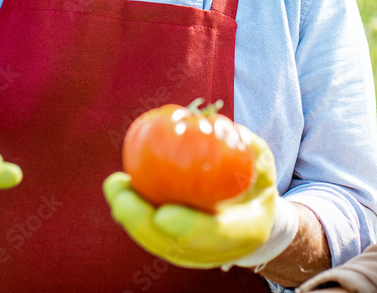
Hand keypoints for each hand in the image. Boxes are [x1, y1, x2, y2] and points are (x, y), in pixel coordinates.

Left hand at [103, 124, 276, 268]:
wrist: (254, 214)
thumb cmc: (256, 181)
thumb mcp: (263, 162)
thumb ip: (246, 146)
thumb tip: (216, 124)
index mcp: (246, 231)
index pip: (214, 235)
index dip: (188, 228)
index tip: (163, 214)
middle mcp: (217, 251)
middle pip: (174, 247)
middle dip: (144, 225)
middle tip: (123, 199)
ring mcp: (195, 252)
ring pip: (156, 242)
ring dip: (131, 218)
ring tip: (114, 187)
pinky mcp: (176, 245)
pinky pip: (151, 231)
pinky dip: (133, 212)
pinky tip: (120, 186)